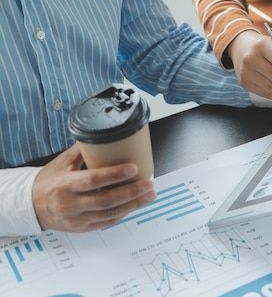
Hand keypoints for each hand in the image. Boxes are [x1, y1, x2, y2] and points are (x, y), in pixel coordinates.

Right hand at [32, 145, 155, 232]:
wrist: (30, 206)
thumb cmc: (48, 181)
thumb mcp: (62, 162)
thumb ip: (83, 150)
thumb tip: (105, 134)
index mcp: (64, 185)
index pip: (92, 180)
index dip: (114, 175)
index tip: (134, 168)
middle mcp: (69, 204)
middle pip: (105, 200)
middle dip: (131, 192)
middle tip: (149, 184)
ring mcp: (76, 219)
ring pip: (109, 214)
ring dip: (133, 204)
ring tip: (149, 194)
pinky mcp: (81, 229)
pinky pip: (106, 222)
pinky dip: (123, 213)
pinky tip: (135, 204)